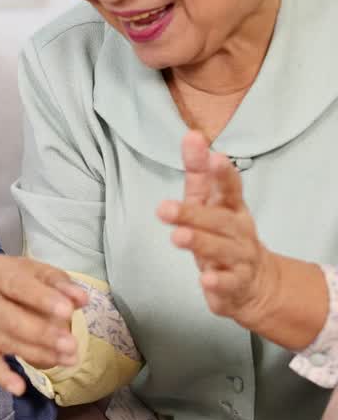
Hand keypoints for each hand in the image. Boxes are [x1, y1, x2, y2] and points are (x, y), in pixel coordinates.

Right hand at [0, 254, 87, 394]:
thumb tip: (81, 299)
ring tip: (69, 359)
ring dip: (38, 354)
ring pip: (5, 342)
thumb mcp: (43, 274)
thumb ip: (62, 285)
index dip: (42, 299)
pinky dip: (1, 376)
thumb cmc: (25, 280)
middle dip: (42, 333)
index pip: (17, 285)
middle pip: (8, 318)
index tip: (68, 312)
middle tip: (71, 344)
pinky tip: (19, 388)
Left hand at [157, 130, 278, 325]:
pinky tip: (205, 279)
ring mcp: (239, 258)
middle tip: (163, 208)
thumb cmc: (225, 235)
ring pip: (221, 249)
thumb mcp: (211, 205)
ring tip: (178, 237)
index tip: (212, 157)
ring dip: (199, 242)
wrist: (255, 283)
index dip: (222, 174)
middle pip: (218, 220)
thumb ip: (199, 174)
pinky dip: (218, 281)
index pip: (229, 188)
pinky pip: (228, 282)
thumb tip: (191, 136)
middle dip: (192, 213)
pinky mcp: (236, 284)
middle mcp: (239, 230)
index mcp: (232, 208)